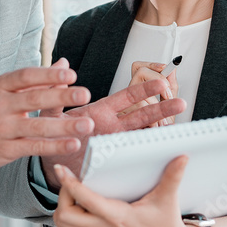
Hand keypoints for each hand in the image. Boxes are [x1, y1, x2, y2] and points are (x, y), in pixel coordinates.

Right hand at [0, 58, 95, 168]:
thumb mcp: (5, 89)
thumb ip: (36, 79)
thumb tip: (64, 63)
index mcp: (1, 86)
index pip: (26, 76)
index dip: (48, 75)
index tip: (71, 74)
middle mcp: (1, 105)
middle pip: (34, 99)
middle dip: (61, 96)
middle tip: (84, 94)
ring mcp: (3, 128)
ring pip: (37, 126)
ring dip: (64, 126)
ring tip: (87, 125)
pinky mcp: (6, 149)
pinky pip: (34, 147)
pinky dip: (54, 146)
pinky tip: (72, 144)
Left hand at [40, 71, 185, 186]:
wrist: (46, 164)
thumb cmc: (48, 134)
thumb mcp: (49, 111)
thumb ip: (56, 89)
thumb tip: (62, 62)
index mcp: (101, 111)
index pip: (128, 97)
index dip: (145, 90)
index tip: (162, 82)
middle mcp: (112, 127)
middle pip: (143, 115)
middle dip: (162, 108)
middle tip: (180, 102)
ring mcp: (114, 144)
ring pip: (142, 136)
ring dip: (159, 131)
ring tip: (175, 132)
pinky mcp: (112, 162)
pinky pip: (132, 157)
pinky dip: (146, 155)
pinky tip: (161, 154)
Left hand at [52, 156, 207, 226]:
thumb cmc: (165, 224)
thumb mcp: (168, 199)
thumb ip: (173, 176)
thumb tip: (182, 156)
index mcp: (118, 217)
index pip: (85, 200)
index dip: (70, 184)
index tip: (62, 168)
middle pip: (65, 217)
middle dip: (63, 196)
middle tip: (71, 180)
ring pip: (65, 226)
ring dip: (63, 207)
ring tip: (73, 191)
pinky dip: (67, 217)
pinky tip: (77, 204)